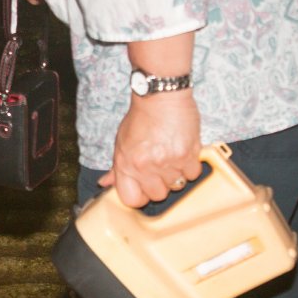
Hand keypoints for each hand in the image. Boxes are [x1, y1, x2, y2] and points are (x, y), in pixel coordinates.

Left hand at [98, 91, 202, 206]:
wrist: (160, 97)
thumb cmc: (140, 118)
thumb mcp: (121, 143)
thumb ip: (117, 167)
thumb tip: (106, 183)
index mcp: (125, 165)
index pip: (131, 200)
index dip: (140, 197)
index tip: (144, 189)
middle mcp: (144, 167)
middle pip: (158, 196)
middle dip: (160, 185)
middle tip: (161, 169)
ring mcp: (167, 162)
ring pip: (177, 185)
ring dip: (176, 174)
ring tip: (172, 157)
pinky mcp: (187, 154)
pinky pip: (192, 173)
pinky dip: (190, 166)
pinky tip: (184, 153)